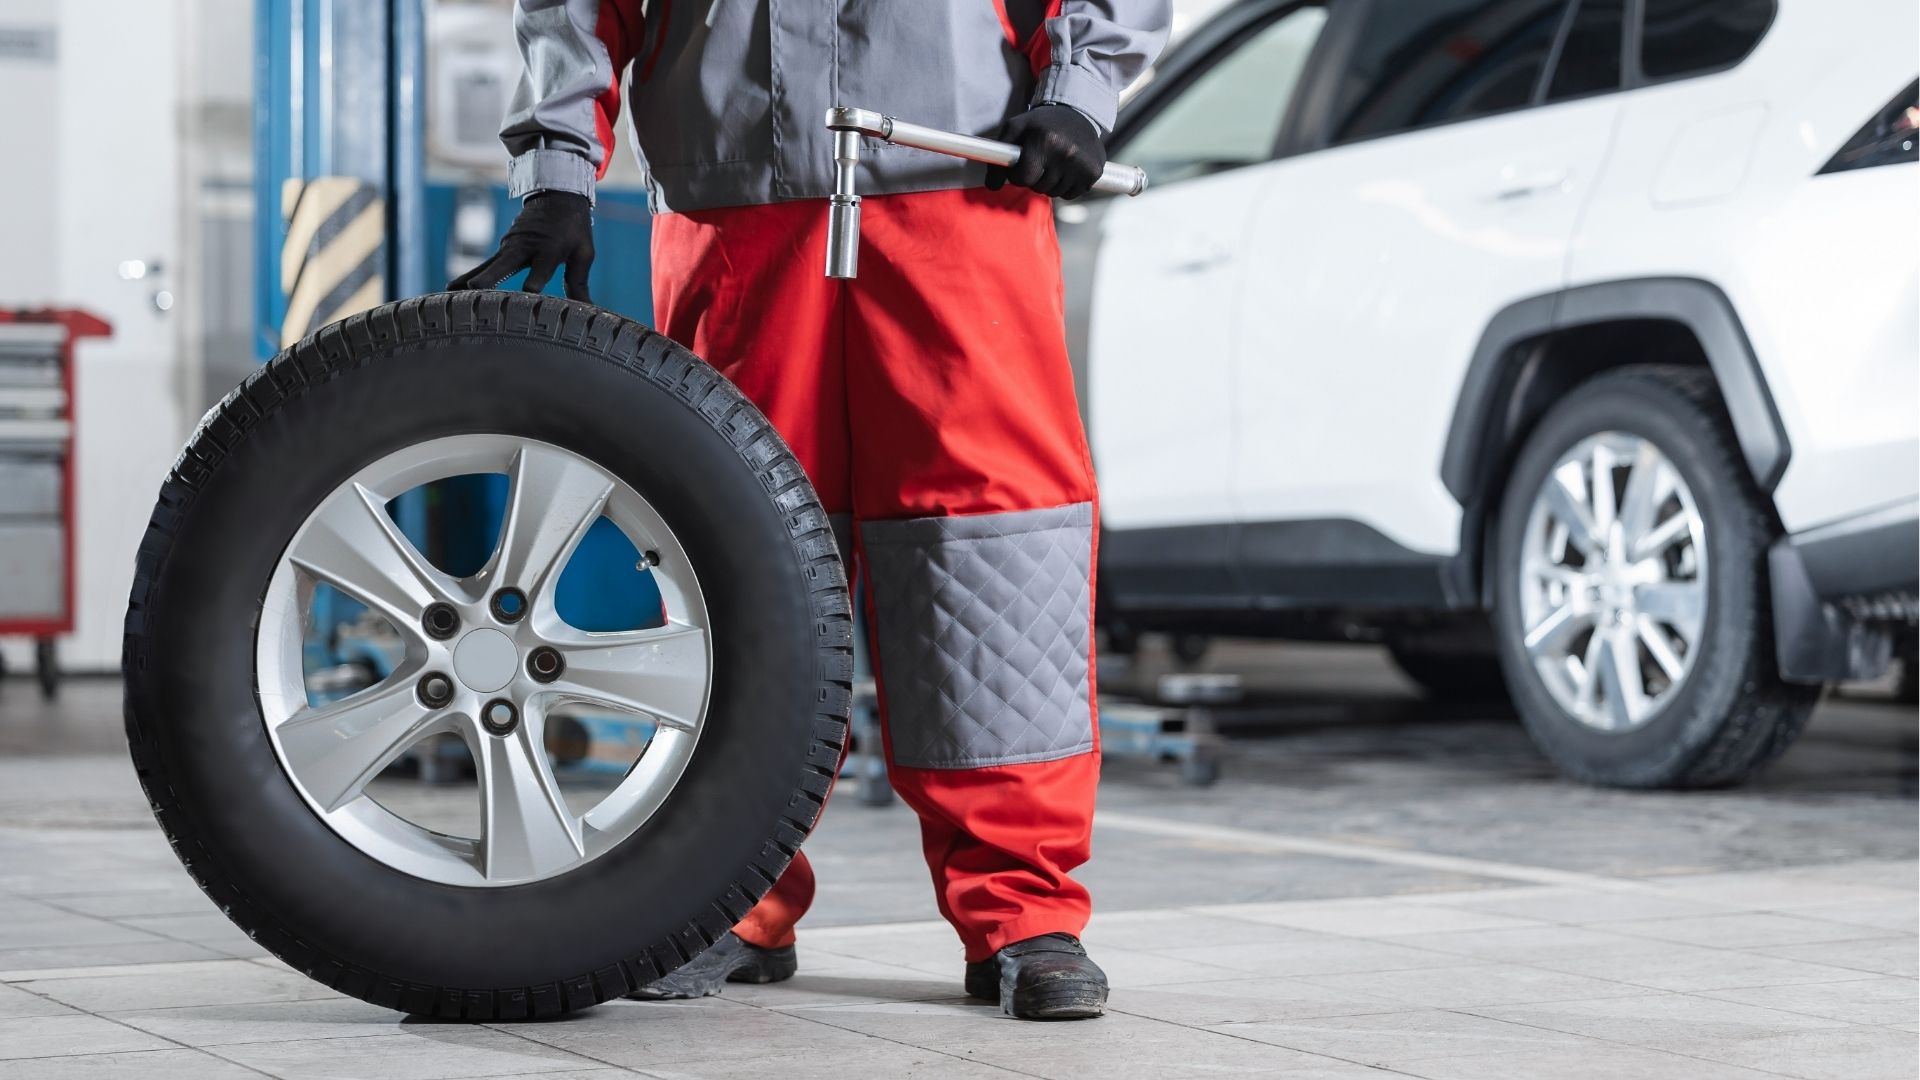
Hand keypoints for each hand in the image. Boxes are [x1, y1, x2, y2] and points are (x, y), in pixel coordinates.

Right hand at [448, 191, 594, 302]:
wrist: (556, 196)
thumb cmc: (573, 228)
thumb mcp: (583, 253)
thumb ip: (579, 283)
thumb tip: (588, 312)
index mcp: (549, 249)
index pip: (541, 270)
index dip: (534, 283)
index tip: (527, 296)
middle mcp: (525, 247)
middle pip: (504, 265)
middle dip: (489, 279)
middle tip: (473, 292)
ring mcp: (509, 247)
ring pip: (487, 266)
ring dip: (469, 280)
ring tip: (450, 297)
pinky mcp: (501, 250)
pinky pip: (483, 265)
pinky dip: (467, 277)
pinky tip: (451, 292)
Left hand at [985, 105, 1106, 200]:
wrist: (1077, 113)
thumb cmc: (1041, 123)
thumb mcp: (1016, 128)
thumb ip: (998, 157)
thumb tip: (992, 186)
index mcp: (1045, 140)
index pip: (1023, 178)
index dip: (1018, 174)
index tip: (1023, 164)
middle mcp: (1066, 153)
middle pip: (1038, 187)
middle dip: (1034, 178)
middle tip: (1040, 159)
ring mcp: (1082, 164)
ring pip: (1054, 193)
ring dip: (1049, 182)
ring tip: (1054, 161)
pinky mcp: (1094, 172)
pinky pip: (1070, 194)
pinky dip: (1065, 186)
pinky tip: (1066, 168)